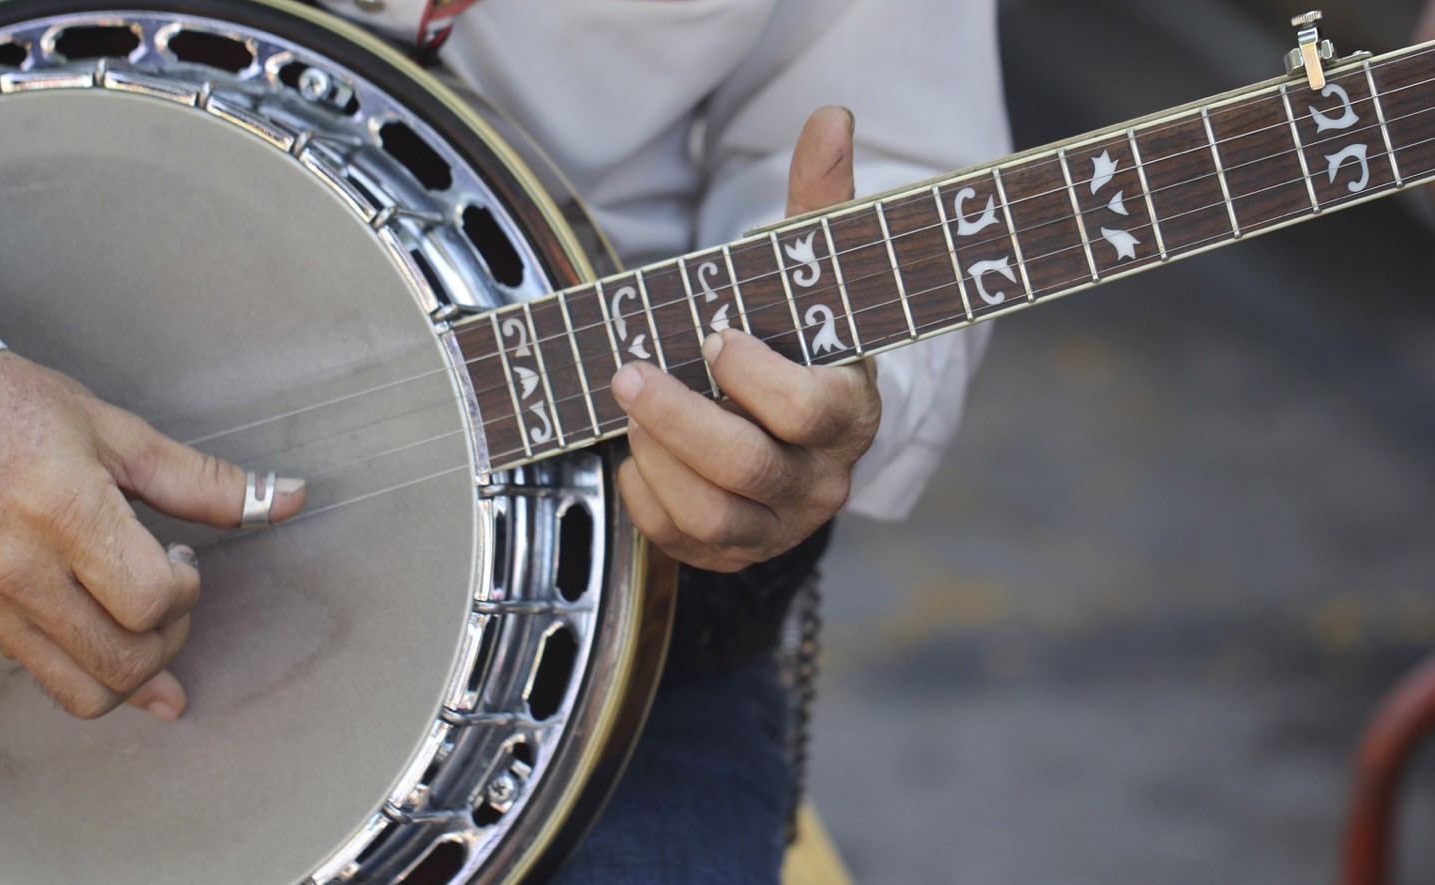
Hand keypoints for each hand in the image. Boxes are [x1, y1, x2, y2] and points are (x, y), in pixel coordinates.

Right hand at [0, 351, 304, 719]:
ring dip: (133, 672)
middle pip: (122, 662)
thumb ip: (206, 482)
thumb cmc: (20, 411)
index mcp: (63, 511)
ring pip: (81, 691)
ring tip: (138, 620)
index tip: (182, 559)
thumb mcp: (121, 434)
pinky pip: (41, 674)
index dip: (186, 591)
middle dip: (170, 638)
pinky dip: (88, 671)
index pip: (149, 601)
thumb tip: (292, 497)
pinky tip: (107, 638)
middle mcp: (18, 566)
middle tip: (168, 591)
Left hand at [610, 106, 879, 571]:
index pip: (816, 411)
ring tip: (630, 408)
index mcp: (850, 412)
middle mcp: (822, 479)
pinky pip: (680, 539)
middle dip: (681, 420)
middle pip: (751, 468)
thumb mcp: (810, 281)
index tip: (716, 337)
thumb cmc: (799, 346)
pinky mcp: (733, 550)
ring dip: (657, 456)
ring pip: (712, 513)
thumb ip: (818, 204)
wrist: (794, 428)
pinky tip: (635, 453)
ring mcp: (777, 523)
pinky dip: (645, 494)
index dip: (760, 380)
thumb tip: (830, 119)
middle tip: (629, 374)